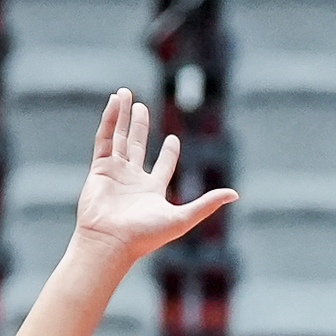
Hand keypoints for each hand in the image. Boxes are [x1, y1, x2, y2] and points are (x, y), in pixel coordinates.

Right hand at [72, 90, 235, 263]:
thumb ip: (207, 204)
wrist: (112, 242)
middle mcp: (133, 180)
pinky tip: (115, 101)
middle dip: (140, 127)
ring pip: (119, 138)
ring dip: (123, 116)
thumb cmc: (146, 235)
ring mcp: (115, 173)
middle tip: (142, 107)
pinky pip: (104, 138)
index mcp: (152, 191)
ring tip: (125, 94)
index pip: (163, 166)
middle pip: (138, 147)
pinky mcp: (99, 168)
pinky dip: (109, 119)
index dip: (169, 153)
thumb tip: (235, 194)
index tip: (173, 139)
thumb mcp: (183, 218)